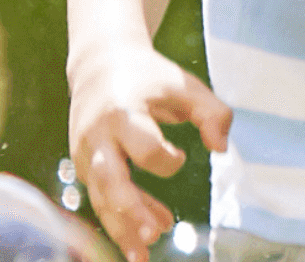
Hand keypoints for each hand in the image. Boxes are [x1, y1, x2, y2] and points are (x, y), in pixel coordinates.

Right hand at [65, 41, 229, 259]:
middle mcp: (97, 134)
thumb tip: (221, 148)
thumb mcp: (185, 85)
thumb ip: (213, 113)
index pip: (142, 145)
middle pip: (108, 178)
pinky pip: (101, 198)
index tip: (180, 156)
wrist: (100, 62)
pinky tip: (142, 240)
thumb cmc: (150, 77)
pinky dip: (121, 220)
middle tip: (153, 235)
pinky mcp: (83, 165)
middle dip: (129, 209)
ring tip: (142, 257)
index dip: (164, 159)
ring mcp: (85, 152)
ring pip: (100, 197)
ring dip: (121, 228)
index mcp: (123, 111)